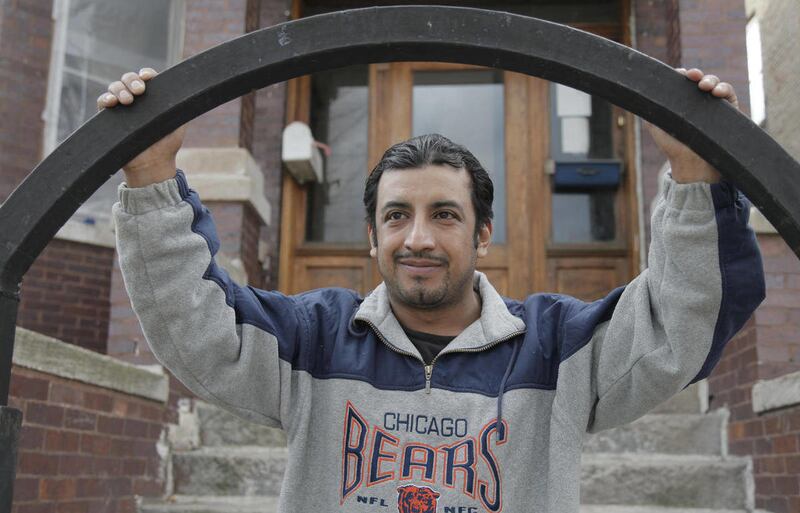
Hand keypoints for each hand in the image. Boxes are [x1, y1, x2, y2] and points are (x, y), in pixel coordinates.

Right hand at [97, 68, 185, 186]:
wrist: (153, 163)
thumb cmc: (167, 142)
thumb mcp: (179, 122)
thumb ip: (181, 105)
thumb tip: (186, 90)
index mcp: (152, 97)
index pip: (147, 78)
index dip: (146, 74)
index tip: (148, 77)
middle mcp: (136, 99)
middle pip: (128, 78)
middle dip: (132, 80)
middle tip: (139, 90)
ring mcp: (121, 107)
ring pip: (115, 87)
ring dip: (119, 89)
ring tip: (127, 100)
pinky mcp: (109, 118)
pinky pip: (102, 102)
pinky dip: (105, 98)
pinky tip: (111, 102)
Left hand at [644, 68, 739, 183]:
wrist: (691, 164)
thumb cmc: (672, 146)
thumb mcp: (656, 126)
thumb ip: (650, 111)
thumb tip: (641, 96)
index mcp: (682, 102)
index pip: (683, 83)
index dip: (682, 76)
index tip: (678, 73)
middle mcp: (698, 101)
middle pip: (699, 80)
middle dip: (696, 74)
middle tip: (691, 75)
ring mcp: (713, 105)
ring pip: (715, 84)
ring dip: (711, 80)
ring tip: (704, 85)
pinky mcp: (729, 112)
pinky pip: (729, 95)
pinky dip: (725, 89)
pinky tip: (717, 92)